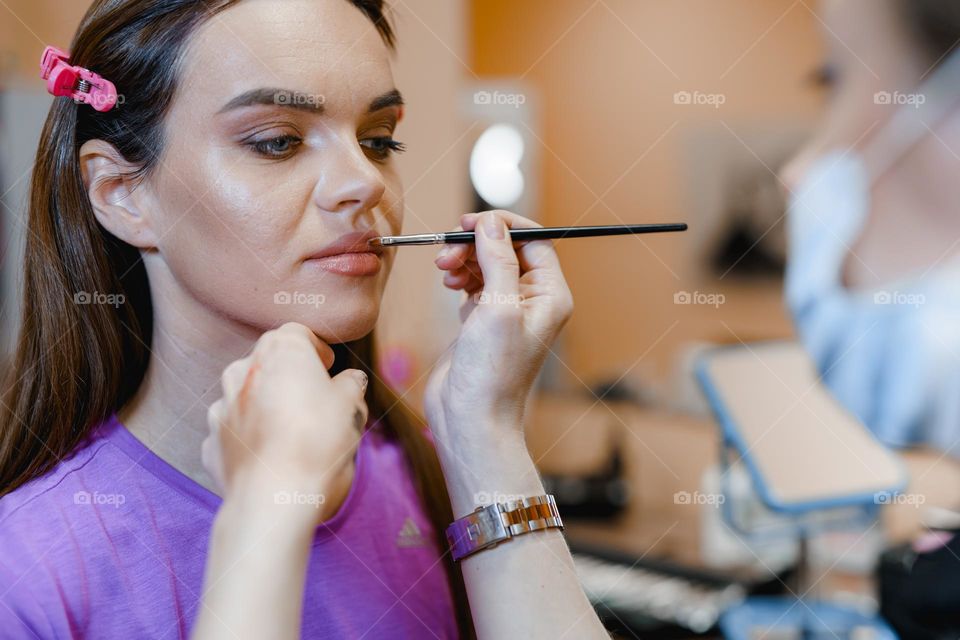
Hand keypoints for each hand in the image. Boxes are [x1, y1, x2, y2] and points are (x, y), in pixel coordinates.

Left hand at [202, 322, 368, 521]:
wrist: (275, 497)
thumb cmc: (318, 442)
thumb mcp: (352, 407)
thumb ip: (351, 385)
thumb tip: (350, 380)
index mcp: (280, 351)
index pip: (297, 333)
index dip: (315, 348)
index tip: (328, 366)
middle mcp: (243, 370)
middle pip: (268, 361)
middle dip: (289, 376)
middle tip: (313, 401)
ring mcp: (222, 405)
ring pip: (247, 394)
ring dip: (266, 405)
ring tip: (292, 432)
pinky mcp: (212, 440)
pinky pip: (234, 429)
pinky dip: (250, 436)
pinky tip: (270, 455)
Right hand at [425, 210, 572, 444]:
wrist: (470, 419)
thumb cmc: (492, 372)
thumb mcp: (498, 307)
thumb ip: (498, 260)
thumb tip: (491, 223)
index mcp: (550, 296)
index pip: (534, 241)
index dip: (504, 226)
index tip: (471, 222)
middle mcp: (532, 301)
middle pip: (507, 249)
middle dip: (476, 243)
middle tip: (447, 248)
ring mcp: (506, 311)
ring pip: (486, 264)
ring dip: (464, 258)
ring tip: (443, 267)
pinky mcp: (481, 321)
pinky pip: (473, 283)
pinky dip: (458, 276)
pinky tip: (447, 284)